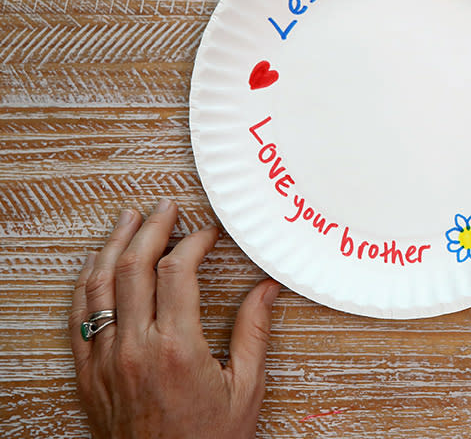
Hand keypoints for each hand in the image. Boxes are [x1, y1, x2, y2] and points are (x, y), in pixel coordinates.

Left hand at [70, 199, 280, 438]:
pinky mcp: (89, 374)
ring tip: (127, 220)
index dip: (192, 242)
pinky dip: (87, 284)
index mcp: (178, 348)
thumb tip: (267, 288)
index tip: (207, 232)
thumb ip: (254, 332)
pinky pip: (80, 318)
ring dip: (114, 246)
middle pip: (134, 268)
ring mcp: (107, 360)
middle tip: (165, 207)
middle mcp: (136, 349)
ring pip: (100, 287)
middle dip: (151, 228)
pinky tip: (97, 265)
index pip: (176, 272)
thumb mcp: (246, 388)